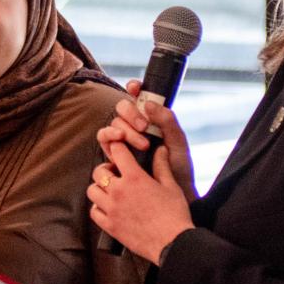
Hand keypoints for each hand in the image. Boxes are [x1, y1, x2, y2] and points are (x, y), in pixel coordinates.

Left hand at [89, 137, 193, 264]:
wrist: (172, 244)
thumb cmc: (175, 215)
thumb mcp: (171, 186)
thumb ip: (161, 166)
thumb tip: (160, 149)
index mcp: (135, 178)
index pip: (117, 152)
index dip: (118, 147)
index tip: (120, 149)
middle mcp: (118, 191)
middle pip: (98, 171)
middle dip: (106, 169)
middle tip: (116, 173)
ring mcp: (111, 209)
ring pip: (92, 191)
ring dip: (100, 188)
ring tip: (111, 191)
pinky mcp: (109, 226)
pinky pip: (93, 212)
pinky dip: (98, 207)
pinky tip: (108, 208)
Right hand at [96, 84, 197, 200]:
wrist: (174, 195)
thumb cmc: (179, 170)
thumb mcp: (178, 143)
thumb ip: (167, 121)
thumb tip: (148, 103)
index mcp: (153, 120)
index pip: (139, 97)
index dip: (134, 88)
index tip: (135, 88)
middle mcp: (136, 128)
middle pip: (122, 109)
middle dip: (131, 114)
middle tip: (145, 127)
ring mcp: (123, 141)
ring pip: (113, 123)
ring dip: (123, 128)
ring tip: (140, 143)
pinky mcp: (114, 156)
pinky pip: (104, 140)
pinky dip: (109, 137)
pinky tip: (120, 143)